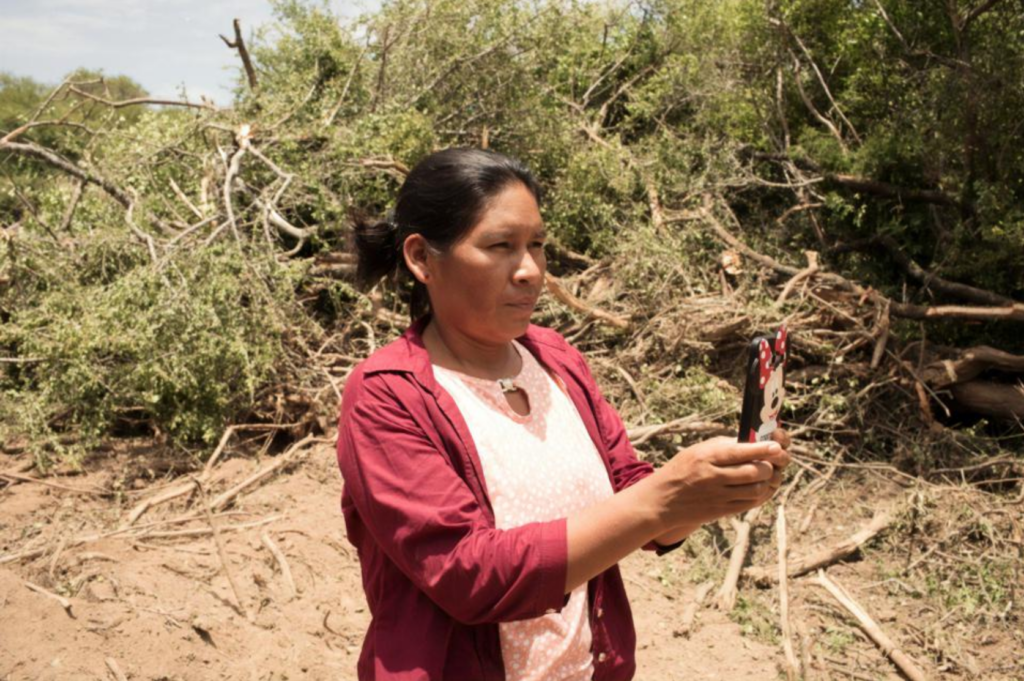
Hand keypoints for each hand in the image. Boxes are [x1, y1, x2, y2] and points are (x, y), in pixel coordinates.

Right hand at [650, 434, 791, 530]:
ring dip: (767, 481)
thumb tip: (754, 442)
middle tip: (772, 461)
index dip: (763, 449)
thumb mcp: (697, 450)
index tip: (777, 446)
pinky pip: (751, 503)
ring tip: (766, 474)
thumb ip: (724, 446)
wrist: (663, 500)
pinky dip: (762, 494)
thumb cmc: (683, 469)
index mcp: (706, 457)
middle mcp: (713, 477)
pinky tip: (761, 487)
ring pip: (756, 489)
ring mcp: (718, 496)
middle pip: (754, 472)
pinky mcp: (722, 511)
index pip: (740, 452)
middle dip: (769, 466)